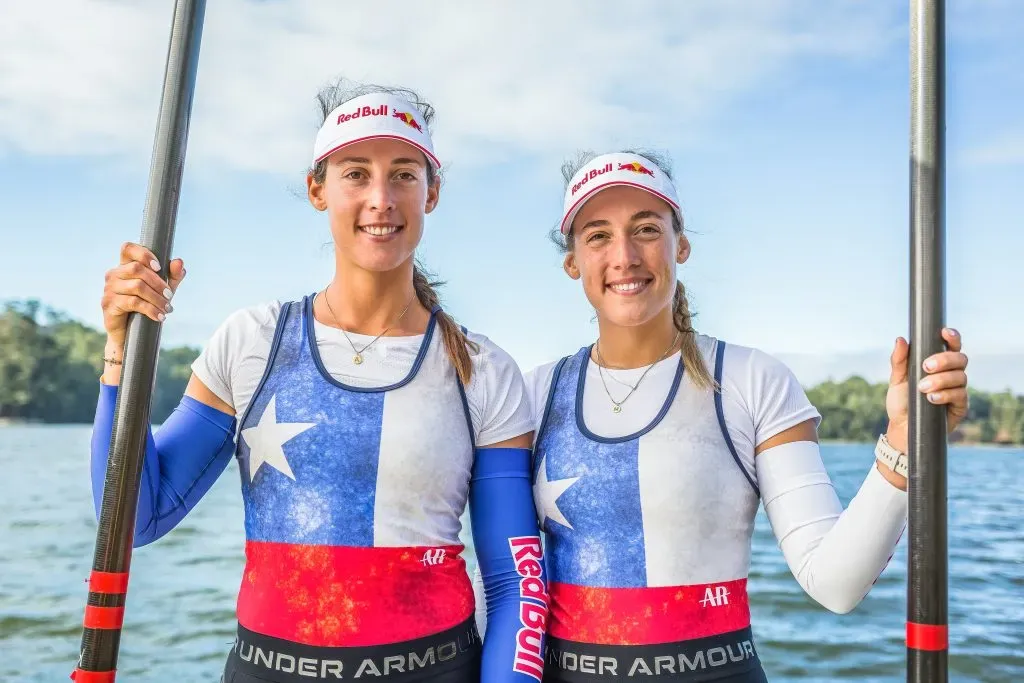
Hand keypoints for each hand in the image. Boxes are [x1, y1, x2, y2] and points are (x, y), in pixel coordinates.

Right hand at [101, 242, 185, 346]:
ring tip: (167, 308)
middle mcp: (114, 274)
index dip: (144, 254)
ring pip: (137, 286)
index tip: (159, 267)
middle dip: (158, 283)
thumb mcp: (163, 290)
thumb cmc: (147, 306)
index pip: (128, 248)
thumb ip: (172, 275)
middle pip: (136, 269)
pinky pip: (133, 302)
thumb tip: (179, 262)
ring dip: (157, 298)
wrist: (131, 334)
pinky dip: (150, 309)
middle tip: (169, 296)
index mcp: (125, 266)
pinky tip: (159, 316)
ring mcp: (109, 289)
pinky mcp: (108, 304)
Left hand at [884, 327, 968, 453]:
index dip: (952, 337)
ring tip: (922, 388)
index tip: (944, 333)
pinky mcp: (960, 407)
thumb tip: (901, 339)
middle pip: (960, 359)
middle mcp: (951, 375)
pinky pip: (960, 395)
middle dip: (944, 360)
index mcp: (939, 364)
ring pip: (961, 377)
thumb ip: (899, 360)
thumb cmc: (902, 401)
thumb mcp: (897, 380)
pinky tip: (931, 398)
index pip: (951, 347)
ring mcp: (958, 390)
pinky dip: (946, 394)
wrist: (902, 427)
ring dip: (941, 380)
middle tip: (926, 366)